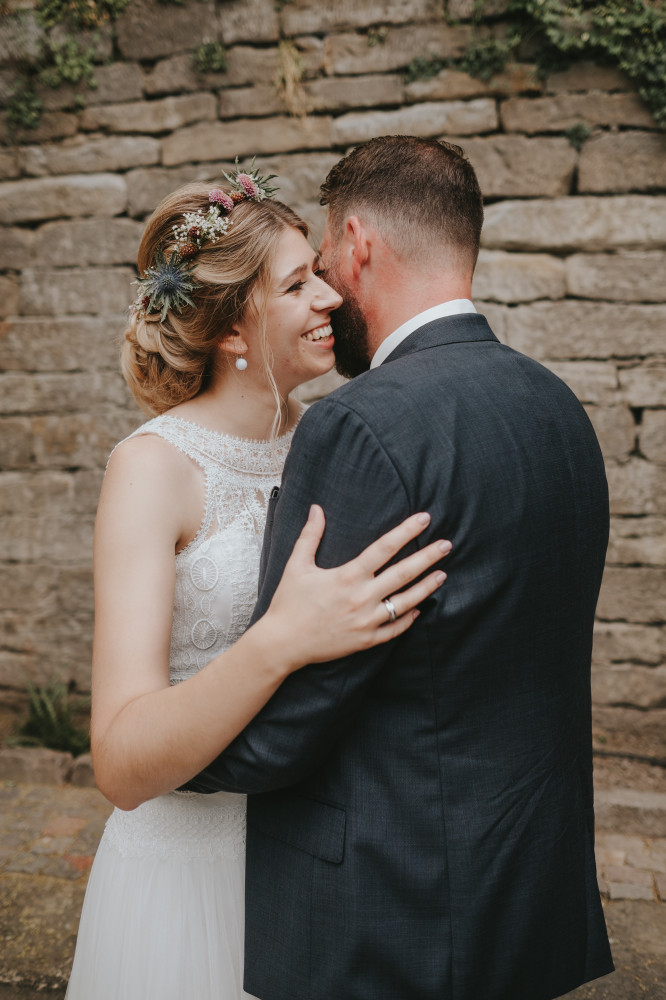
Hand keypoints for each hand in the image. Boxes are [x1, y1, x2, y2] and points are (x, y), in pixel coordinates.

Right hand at [264, 505, 450, 670]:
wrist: (283, 643)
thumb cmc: (288, 603)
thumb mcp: (297, 565)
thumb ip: (310, 536)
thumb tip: (316, 509)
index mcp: (348, 576)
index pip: (384, 548)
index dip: (406, 531)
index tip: (424, 519)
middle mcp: (362, 597)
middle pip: (403, 573)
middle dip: (428, 557)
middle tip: (447, 545)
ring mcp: (366, 621)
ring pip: (405, 602)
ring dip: (426, 587)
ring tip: (443, 575)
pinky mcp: (366, 640)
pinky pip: (394, 629)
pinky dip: (408, 619)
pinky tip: (419, 608)